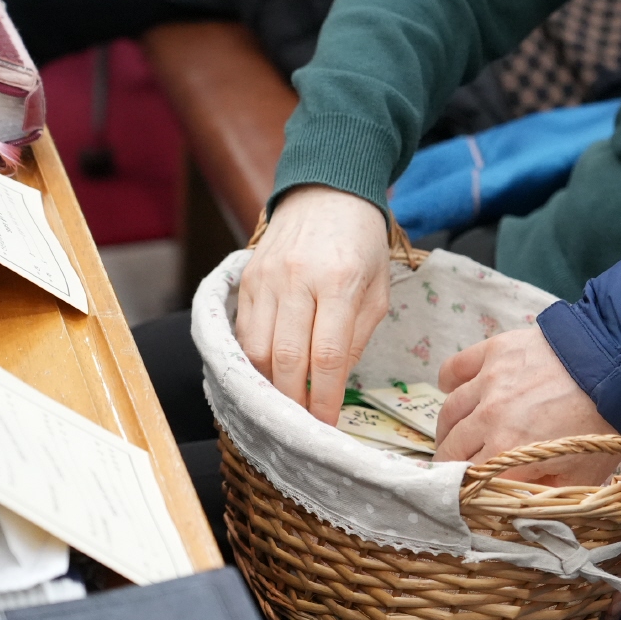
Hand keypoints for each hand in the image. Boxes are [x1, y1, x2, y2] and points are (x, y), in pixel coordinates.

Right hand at [235, 184, 388, 424]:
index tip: (327, 425)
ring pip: (256, 349)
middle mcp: (297, 279)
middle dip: (294, 401)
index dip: (326, 397)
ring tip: (284, 407)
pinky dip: (252, 361)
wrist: (326, 193)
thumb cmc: (361, 244)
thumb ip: (356, 336)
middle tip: (303, 427)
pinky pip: (242, 332)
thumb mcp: (378, 289)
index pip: (328, 354)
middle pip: (287, 358)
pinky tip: (266, 376)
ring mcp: (266, 279)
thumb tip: (334, 382)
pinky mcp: (246, 279)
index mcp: (339, 282)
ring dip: (269, 386)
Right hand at [434, 327, 618, 483]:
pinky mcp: (494, 352)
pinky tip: (451, 390)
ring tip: (453, 436)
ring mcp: (488, 382)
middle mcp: (489, 418)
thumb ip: (544, 495)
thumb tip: (519, 508)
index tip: (464, 493)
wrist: (618, 368)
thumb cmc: (602, 425)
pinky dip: (448, 382)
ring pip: (449, 411)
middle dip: (450, 464)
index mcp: (507, 452)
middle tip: (456, 468)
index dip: (464, 490)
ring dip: (446, 429)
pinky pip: (455, 367)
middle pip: (451, 448)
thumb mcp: (580, 477)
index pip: (467, 480)